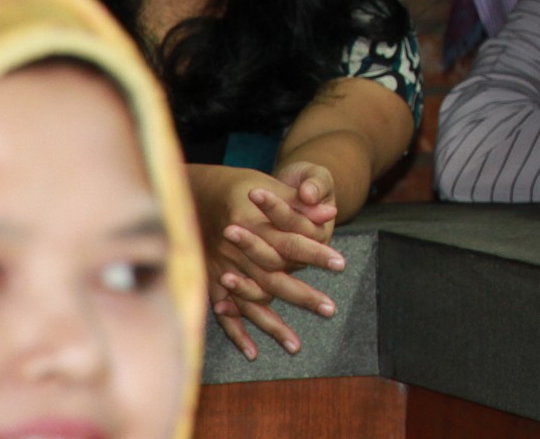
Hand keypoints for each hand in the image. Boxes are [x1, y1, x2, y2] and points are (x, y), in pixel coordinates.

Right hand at [191, 165, 345, 358]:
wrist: (198, 193)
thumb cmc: (241, 188)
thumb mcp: (272, 187)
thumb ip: (301, 205)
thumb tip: (332, 214)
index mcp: (254, 225)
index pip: (291, 242)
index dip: (316, 253)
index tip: (341, 263)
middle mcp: (238, 251)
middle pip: (274, 278)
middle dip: (302, 296)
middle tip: (330, 309)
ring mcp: (222, 270)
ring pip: (251, 302)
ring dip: (272, 326)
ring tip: (296, 346)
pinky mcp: (211, 282)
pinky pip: (223, 312)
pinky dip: (236, 333)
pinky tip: (252, 353)